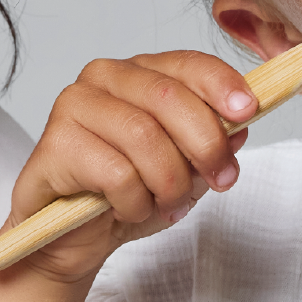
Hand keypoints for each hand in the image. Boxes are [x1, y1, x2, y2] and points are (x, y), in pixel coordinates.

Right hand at [3, 52, 256, 282]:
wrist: (71, 238)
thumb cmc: (124, 195)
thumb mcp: (184, 171)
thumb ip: (211, 145)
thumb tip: (240, 128)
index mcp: (140, 73)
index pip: (186, 63)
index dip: (221, 85)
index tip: (247, 111)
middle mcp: (104, 78)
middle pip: (169, 97)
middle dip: (205, 145)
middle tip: (220, 179)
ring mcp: (74, 106)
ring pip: (144, 137)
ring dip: (169, 183)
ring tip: (166, 204)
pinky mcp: (54, 144)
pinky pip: (115, 173)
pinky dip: (134, 201)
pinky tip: (126, 209)